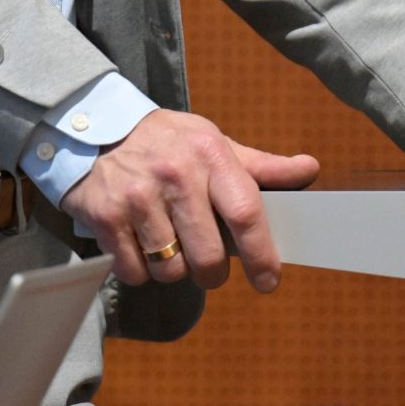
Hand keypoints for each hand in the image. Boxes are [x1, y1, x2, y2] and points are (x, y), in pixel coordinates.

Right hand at [61, 108, 319, 292]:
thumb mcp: (212, 142)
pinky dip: (140, 270)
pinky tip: (139, 245)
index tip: (269, 280)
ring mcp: (137, 197)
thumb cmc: (165, 141)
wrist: (94, 124)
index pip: (245, 213)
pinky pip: (134, 272)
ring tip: (168, 246)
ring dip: (173, 270)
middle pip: (209, 256)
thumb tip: (310, 170)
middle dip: (213, 273)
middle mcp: (174, 174)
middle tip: (208, 267)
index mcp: (209, 154)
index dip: (262, 255)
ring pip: (171, 270)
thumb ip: (260, 166)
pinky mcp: (105, 217)